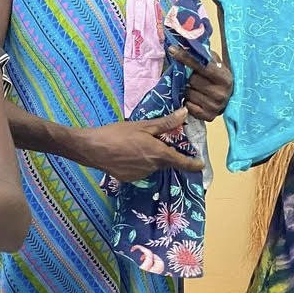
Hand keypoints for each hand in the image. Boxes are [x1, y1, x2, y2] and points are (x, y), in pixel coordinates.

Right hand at [82, 108, 204, 181]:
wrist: (92, 149)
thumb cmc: (118, 134)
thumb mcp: (143, 125)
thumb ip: (166, 123)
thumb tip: (185, 113)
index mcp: (159, 154)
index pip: (182, 162)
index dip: (193, 164)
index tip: (201, 164)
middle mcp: (153, 167)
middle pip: (166, 162)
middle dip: (165, 154)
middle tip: (154, 141)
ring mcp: (141, 175)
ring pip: (153, 166)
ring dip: (151, 158)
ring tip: (136, 145)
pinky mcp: (130, 179)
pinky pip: (141, 170)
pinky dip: (139, 163)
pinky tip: (127, 154)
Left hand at [170, 47, 232, 120]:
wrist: (230, 99)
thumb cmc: (218, 78)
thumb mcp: (216, 64)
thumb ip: (204, 55)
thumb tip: (186, 42)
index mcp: (224, 77)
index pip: (202, 65)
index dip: (186, 57)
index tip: (172, 49)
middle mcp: (222, 93)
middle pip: (192, 80)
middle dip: (188, 77)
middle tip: (190, 77)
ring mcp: (215, 106)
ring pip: (188, 94)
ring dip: (186, 90)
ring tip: (193, 88)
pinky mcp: (209, 117)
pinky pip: (189, 107)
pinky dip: (188, 101)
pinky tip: (194, 99)